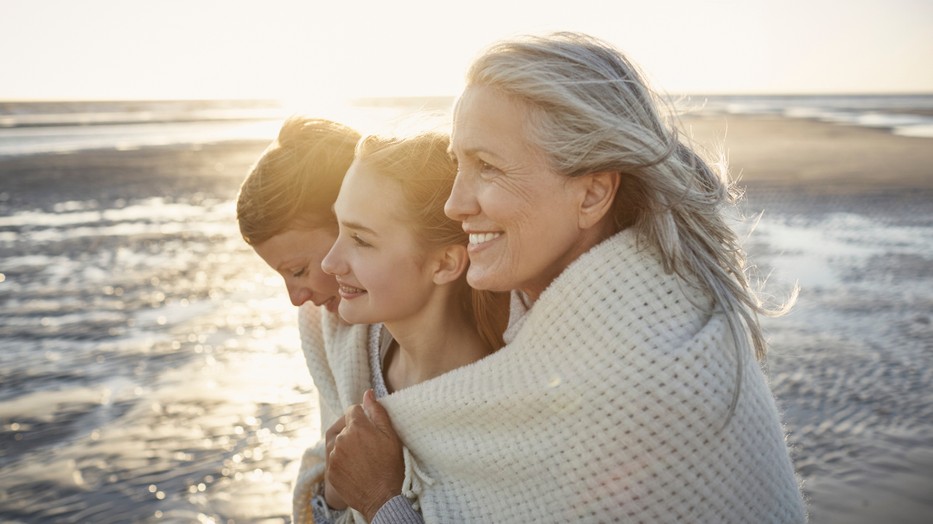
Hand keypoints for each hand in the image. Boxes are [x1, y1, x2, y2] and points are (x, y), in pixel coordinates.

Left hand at [328, 389, 404, 521]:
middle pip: (344, 426)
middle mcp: (340, 439)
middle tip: (367, 443)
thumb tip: (368, 393)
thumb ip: (377, 412)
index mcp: (356, 427)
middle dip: (354, 430)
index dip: (362, 416)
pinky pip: (333, 458)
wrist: (382, 498)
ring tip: (361, 455)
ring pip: (337, 442)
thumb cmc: (390, 465)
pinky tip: (355, 466)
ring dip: (346, 444)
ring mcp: (333, 456)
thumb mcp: (390, 436)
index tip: (370, 426)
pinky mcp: (330, 471)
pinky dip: (342, 459)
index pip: (353, 410)